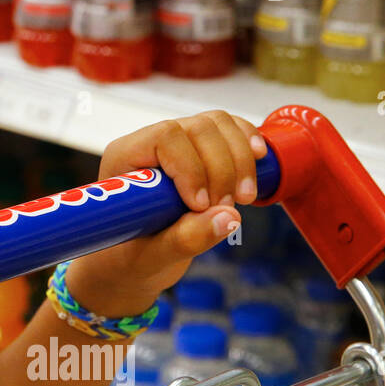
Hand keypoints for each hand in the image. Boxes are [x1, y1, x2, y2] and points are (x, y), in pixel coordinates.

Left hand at [64, 110, 266, 318]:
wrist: (134, 260)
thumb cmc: (131, 257)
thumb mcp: (151, 257)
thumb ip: (184, 239)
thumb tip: (229, 218)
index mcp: (124, 159)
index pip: (165, 137)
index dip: (191, 167)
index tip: (201, 205)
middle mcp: (149, 143)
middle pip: (198, 128)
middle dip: (221, 169)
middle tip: (225, 209)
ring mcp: (178, 142)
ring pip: (218, 125)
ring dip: (240, 160)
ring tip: (243, 199)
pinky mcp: (201, 150)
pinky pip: (230, 129)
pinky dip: (248, 142)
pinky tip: (260, 161)